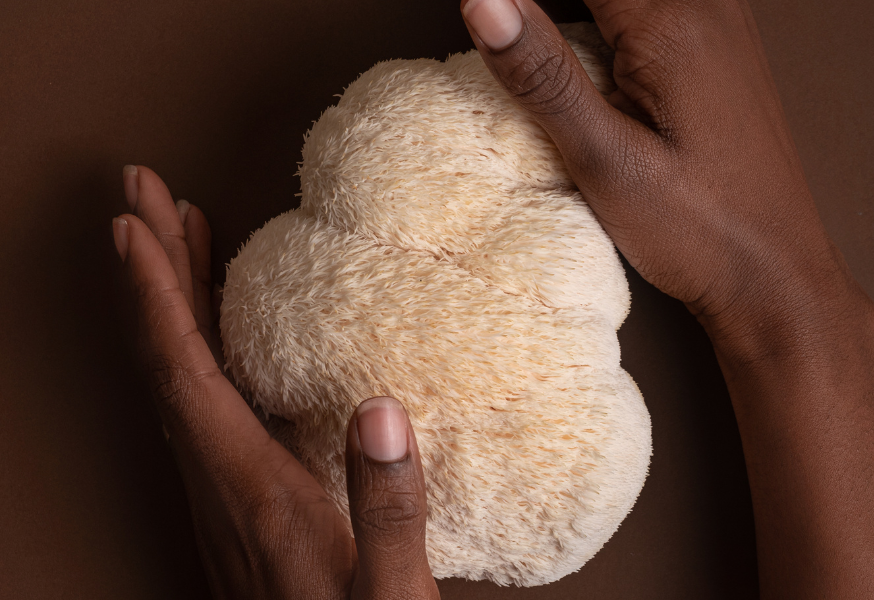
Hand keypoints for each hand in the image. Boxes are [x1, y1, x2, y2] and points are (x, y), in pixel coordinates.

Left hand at [112, 165, 439, 599]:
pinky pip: (200, 399)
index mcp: (247, 490)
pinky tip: (221, 328)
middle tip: (141, 197)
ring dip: (170, 301)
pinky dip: (197, 344)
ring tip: (178, 239)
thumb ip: (387, 510)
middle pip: (165, 360)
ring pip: (177, 377)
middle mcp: (217, 481)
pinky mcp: (239, 494)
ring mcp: (221, 488)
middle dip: (150, 272)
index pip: (184, 374)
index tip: (136, 226)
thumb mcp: (389, 594)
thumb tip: (380, 411)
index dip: (156, 295)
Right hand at [460, 0, 867, 349]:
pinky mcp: (724, 52)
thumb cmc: (698, 230)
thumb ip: (543, 75)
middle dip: (553, 15)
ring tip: (572, 96)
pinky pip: (657, 15)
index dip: (523, 8)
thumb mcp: (605, 160)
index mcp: (671, 25)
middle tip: (553, 94)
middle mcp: (706, 7)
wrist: (774, 275)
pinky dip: (616, 30)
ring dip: (585, 18)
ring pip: (631, 0)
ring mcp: (723, 26)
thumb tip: (483, 2)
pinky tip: (599, 69)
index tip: (488, 24)